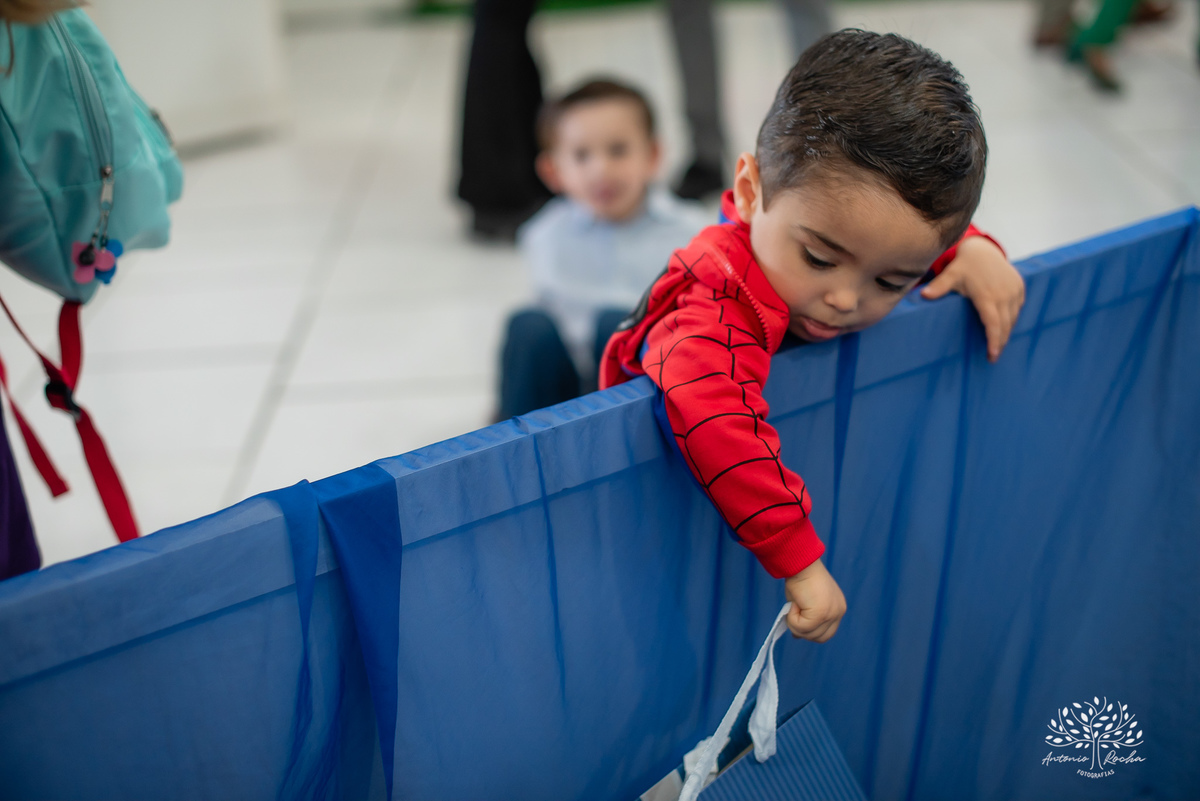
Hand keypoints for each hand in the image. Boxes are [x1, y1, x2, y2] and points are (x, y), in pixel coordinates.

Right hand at [784, 558, 846, 641]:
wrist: (800, 563)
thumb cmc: (801, 578)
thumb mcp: (805, 603)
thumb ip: (806, 619)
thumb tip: (798, 635)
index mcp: (837, 608)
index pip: (828, 632)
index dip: (812, 633)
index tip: (798, 627)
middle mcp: (838, 612)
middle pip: (821, 638)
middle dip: (804, 631)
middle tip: (792, 616)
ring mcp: (831, 614)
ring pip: (809, 634)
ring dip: (795, 623)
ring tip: (794, 604)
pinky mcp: (820, 614)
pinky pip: (801, 627)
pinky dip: (792, 618)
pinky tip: (795, 603)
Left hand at [921, 236, 1025, 361]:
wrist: (983, 249)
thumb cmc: (964, 265)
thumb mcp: (950, 274)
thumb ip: (939, 286)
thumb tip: (923, 295)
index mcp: (987, 295)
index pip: (993, 323)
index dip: (994, 340)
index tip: (992, 354)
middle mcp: (1004, 294)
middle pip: (1005, 325)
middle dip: (1001, 342)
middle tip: (993, 357)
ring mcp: (1014, 290)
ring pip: (1013, 318)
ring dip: (1007, 331)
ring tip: (998, 344)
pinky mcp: (1019, 287)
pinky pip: (1018, 307)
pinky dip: (1012, 318)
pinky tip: (1005, 327)